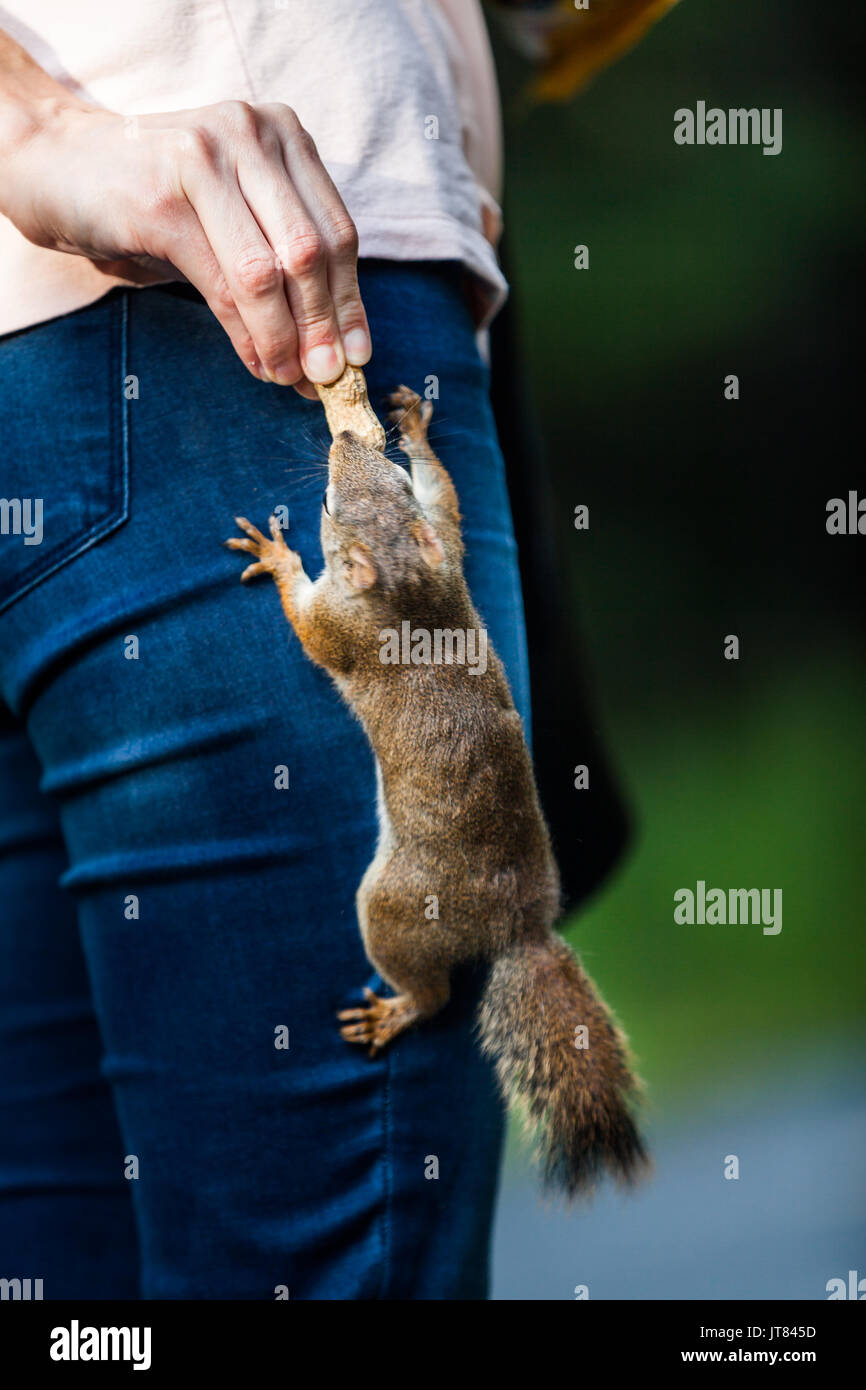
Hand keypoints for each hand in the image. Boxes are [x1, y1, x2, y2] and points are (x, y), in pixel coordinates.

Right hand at [0, 99, 369, 394]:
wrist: (59, 165)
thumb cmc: (156, 200)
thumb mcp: (231, 216)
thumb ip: (280, 264)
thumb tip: (329, 347)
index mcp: (281, 134)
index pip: (337, 230)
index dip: (351, 301)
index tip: (358, 356)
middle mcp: (249, 135)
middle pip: (311, 251)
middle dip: (323, 326)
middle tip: (327, 379)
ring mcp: (204, 160)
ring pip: (268, 273)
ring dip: (284, 338)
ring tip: (289, 378)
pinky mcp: (162, 199)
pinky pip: (223, 284)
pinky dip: (246, 335)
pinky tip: (256, 363)